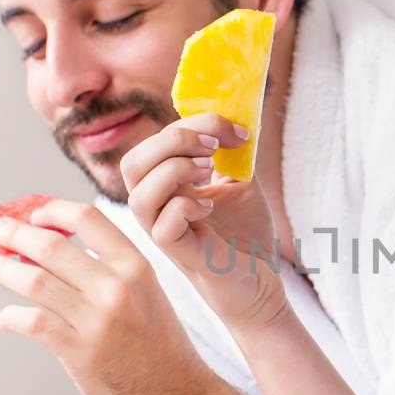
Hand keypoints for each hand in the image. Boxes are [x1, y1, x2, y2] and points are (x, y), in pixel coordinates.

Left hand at [0, 198, 206, 394]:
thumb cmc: (162, 350)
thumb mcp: (149, 295)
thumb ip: (113, 274)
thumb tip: (60, 253)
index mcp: (137, 268)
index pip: (88, 219)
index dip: (53, 211)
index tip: (34, 213)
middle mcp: (118, 288)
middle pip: (51, 246)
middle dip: (14, 233)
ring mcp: (98, 320)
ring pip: (34, 280)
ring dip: (2, 269)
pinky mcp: (80, 353)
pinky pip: (31, 323)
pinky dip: (8, 318)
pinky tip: (2, 320)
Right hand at [121, 114, 287, 333]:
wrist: (261, 283)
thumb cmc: (244, 235)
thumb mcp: (239, 180)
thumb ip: (230, 151)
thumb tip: (237, 111)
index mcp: (165, 186)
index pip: (156, 144)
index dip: (194, 125)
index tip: (237, 130)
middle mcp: (156, 209)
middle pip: (133, 163)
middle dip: (173, 142)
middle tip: (213, 148)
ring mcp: (163, 233)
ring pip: (139, 195)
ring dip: (175, 171)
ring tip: (209, 173)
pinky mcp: (181, 254)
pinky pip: (162, 228)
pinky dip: (185, 207)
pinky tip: (210, 208)